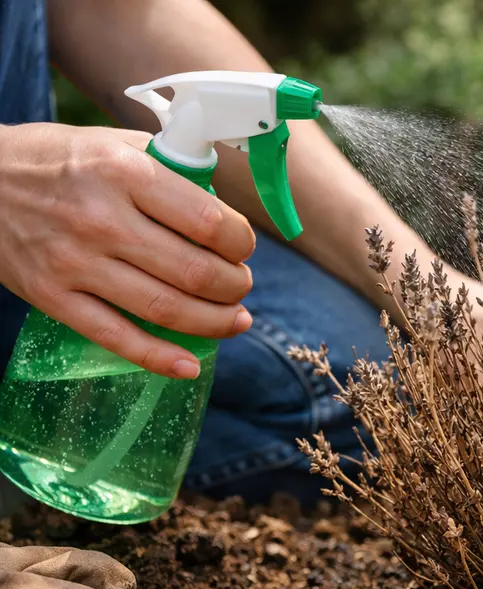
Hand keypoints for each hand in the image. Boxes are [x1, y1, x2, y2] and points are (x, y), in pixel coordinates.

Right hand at [0, 123, 256, 378]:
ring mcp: (74, 263)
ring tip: (236, 319)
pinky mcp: (52, 297)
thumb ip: (170, 167)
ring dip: (215, 322)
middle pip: (196, 272)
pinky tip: (190, 364)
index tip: (243, 246)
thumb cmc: (58, 160)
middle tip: (242, 284)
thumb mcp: (114, 143)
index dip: (241, 242)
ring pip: (166, 309)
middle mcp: (101, 219)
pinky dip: (159, 358)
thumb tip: (225, 198)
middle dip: (236, 286)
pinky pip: (116, 338)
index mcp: (124, 173)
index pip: (209, 222)